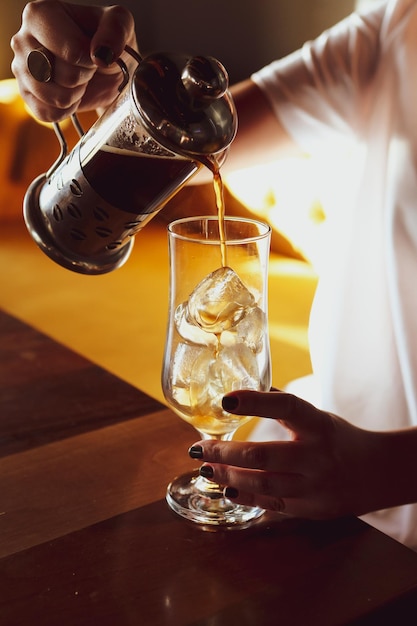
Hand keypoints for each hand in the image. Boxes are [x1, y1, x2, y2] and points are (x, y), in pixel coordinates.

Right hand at [10, 0, 136, 120]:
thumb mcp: (119, 23)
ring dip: (75, 95)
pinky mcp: (26, 96)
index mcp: (40, 15)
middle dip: (83, 77)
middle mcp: (23, 40)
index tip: (92, 52)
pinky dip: (65, 110)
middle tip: (84, 65)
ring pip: (55, 99)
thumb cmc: (106, 39)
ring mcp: (21, 70)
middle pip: (63, 76)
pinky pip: (47, 114)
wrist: (103, 65)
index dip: (90, 60)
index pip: (72, 52)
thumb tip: (101, 55)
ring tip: (77, 79)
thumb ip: (115, 30)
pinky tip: (70, 93)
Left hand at [189, 389, 416, 519]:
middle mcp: (317, 456)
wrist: (375, 473)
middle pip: (263, 455)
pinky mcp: (311, 510)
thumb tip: (245, 389)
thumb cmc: (339, 438)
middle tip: (200, 446)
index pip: (287, 407)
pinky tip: (227, 487)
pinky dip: (245, 496)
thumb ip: (285, 407)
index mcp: (319, 425)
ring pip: (262, 484)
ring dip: (228, 476)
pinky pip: (271, 505)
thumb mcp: (319, 416)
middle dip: (224, 452)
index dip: (255, 402)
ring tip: (206, 467)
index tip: (226, 399)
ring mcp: (315, 486)